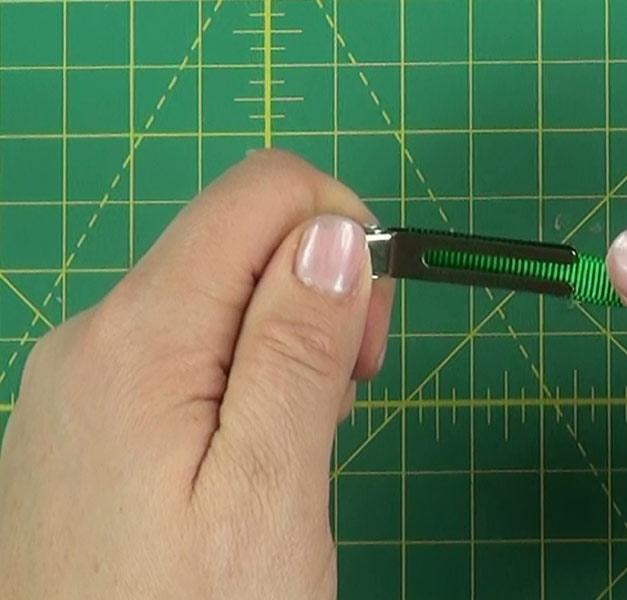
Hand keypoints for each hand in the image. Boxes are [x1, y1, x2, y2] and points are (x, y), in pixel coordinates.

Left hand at [0, 151, 393, 598]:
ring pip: (215, 294)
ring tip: (297, 444)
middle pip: (236, 237)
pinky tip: (250, 454)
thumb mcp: (270, 492)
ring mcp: (80, 380)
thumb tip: (335, 232)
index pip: (259, 191)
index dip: (340, 234)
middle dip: (316, 292)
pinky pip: (183, 351)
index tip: (364, 339)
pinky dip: (241, 376)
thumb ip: (299, 350)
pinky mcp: (87, 419)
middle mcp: (92, 338)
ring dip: (283, 341)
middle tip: (344, 401)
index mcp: (137, 338)